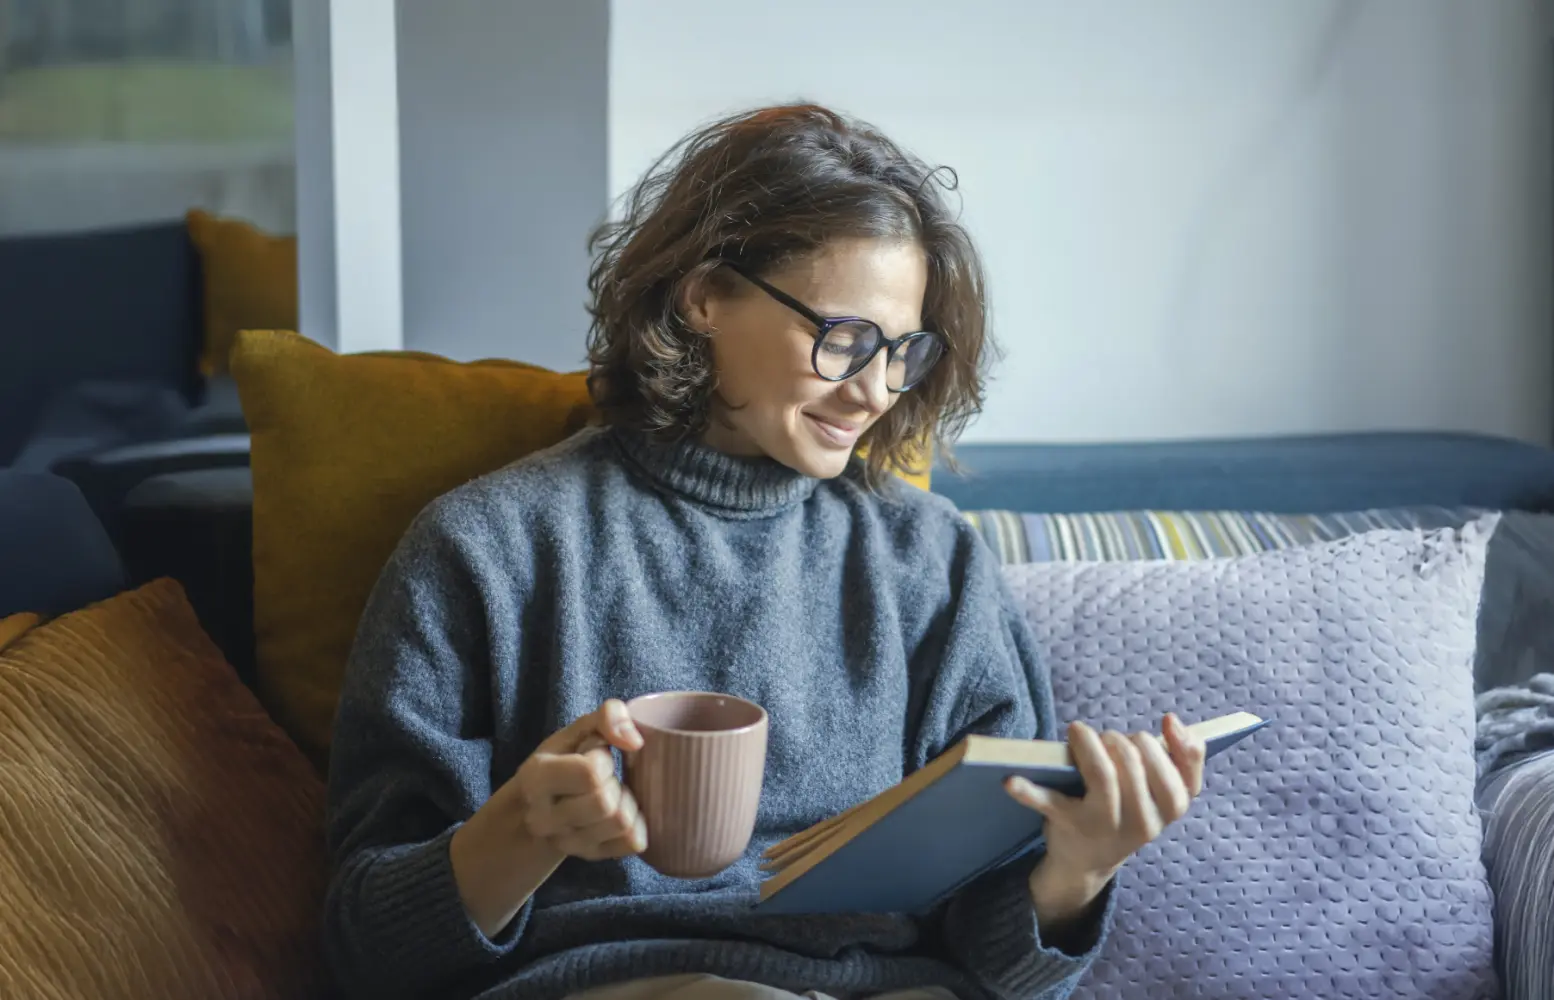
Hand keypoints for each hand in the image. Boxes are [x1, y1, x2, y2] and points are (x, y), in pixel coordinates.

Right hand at [506, 698, 649, 859]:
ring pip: (621, 824)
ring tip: (612, 793)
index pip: (591, 774)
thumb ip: (608, 715)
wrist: (539, 806)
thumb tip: (635, 741)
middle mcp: (544, 819)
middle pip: (606, 804)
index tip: (595, 756)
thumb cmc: (563, 760)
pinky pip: (633, 842)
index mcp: (536, 779)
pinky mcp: (590, 857)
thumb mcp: (578, 729)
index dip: (604, 759)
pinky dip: (637, 823)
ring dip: (627, 802)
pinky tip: (621, 810)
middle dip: (615, 783)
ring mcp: (566, 843)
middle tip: (606, 777)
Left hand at [1006, 713, 1206, 926]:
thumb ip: (1183, 761)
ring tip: (1079, 733)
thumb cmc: (1127, 811)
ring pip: (1102, 774)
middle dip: (1119, 739)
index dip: (1162, 745)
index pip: (1179, 773)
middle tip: (1106, 738)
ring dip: (1088, 744)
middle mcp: (1142, 823)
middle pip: (1134, 763)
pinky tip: (1009, 780)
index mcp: (1170, 811)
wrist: (1087, 861)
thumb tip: (1173, 721)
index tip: (1149, 732)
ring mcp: (1104, 826)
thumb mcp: (1161, 795)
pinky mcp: (1068, 825)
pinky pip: (1048, 803)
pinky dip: (1026, 790)